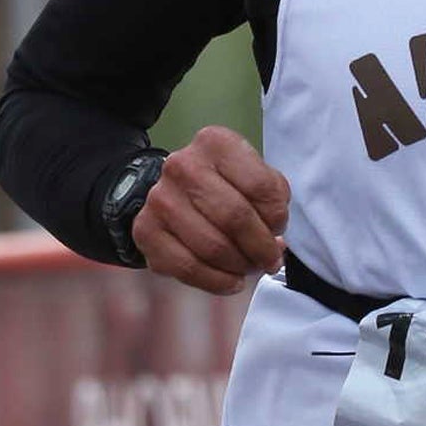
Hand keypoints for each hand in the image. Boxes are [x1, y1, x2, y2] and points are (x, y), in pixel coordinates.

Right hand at [131, 126, 289, 295]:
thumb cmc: (225, 185)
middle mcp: (182, 165)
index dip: (277, 217)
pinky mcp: (145, 230)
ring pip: (212, 247)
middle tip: (270, 260)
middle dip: (260, 247)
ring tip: (250, 268)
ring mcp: (159, 198)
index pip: (261, 186)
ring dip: (240, 266)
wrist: (174, 191)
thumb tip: (275, 241)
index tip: (280, 230)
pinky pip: (188, 267)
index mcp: (215, 143)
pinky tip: (231, 282)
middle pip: (235, 217)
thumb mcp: (253, 175)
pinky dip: (216, 282)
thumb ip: (271, 199)